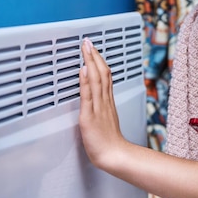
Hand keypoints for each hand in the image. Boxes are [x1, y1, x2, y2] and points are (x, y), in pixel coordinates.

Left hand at [78, 37, 127, 168]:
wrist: (115, 155)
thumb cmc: (110, 142)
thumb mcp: (106, 119)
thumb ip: (102, 106)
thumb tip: (97, 94)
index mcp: (107, 101)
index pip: (105, 75)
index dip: (99, 60)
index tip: (93, 48)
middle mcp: (104, 101)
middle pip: (102, 73)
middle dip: (94, 55)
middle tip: (88, 41)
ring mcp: (98, 107)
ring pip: (96, 79)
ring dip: (90, 62)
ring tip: (85, 48)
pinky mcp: (90, 116)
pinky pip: (88, 95)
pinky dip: (86, 81)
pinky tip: (83, 70)